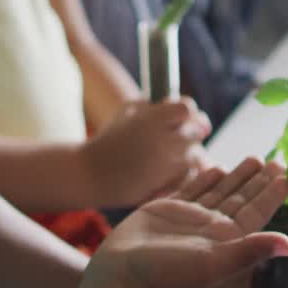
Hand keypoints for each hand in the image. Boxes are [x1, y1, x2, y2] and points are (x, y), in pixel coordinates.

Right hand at [78, 158, 287, 287]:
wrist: (122, 277)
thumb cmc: (167, 276)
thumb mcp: (214, 263)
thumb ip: (250, 250)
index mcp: (227, 241)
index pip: (257, 213)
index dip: (272, 195)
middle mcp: (211, 230)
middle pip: (242, 199)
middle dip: (259, 181)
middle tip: (278, 160)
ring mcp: (189, 219)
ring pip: (220, 191)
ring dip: (237, 175)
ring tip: (255, 158)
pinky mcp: (166, 211)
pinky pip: (192, 189)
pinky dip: (205, 178)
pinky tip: (216, 167)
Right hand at [81, 99, 212, 207]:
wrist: (89, 173)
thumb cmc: (108, 140)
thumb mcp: (125, 112)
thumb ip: (152, 105)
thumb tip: (175, 103)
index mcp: (153, 118)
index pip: (188, 108)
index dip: (186, 112)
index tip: (181, 117)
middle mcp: (164, 140)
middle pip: (198, 130)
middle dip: (192, 131)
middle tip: (180, 136)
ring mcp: (166, 164)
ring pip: (196, 155)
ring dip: (188, 154)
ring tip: (171, 156)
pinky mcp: (165, 185)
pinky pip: (187, 176)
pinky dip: (182, 174)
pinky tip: (167, 172)